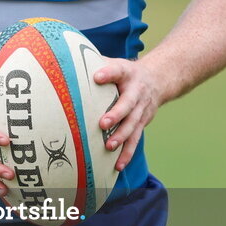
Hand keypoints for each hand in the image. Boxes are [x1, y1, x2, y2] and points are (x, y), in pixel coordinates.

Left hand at [92, 57, 161, 171]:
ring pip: (133, 125)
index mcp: (128, 73)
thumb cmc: (126, 73)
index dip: (108, 73)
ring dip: (121, 137)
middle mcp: (137, 92)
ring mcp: (141, 109)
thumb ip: (96, 63)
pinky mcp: (142, 123)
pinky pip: (135, 139)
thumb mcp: (116, 63)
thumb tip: (67, 60)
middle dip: (116, 114)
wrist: (158, 80)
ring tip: (109, 147)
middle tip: (102, 124)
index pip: (118, 70)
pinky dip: (127, 153)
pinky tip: (118, 165)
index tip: (97, 77)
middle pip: (128, 104)